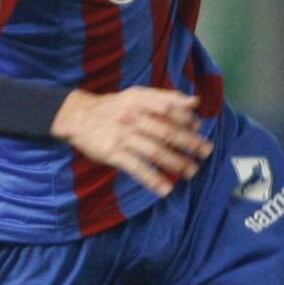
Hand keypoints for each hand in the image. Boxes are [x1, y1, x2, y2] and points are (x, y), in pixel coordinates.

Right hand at [52, 86, 211, 196]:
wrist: (78, 116)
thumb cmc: (113, 107)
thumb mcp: (137, 95)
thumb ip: (165, 98)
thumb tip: (194, 102)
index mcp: (141, 101)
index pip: (170, 108)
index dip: (186, 119)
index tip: (198, 128)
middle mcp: (133, 117)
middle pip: (167, 132)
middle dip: (189, 143)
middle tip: (206, 152)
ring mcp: (124, 137)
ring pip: (155, 152)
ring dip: (176, 163)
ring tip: (191, 172)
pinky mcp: (114, 154)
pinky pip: (137, 168)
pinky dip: (153, 180)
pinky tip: (165, 189)